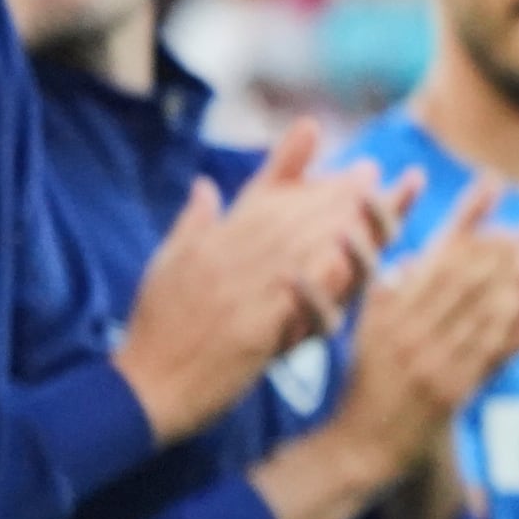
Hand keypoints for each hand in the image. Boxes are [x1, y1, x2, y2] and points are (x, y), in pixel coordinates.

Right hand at [114, 126, 417, 441]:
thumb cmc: (156, 330)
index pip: (255, 197)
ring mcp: (236, 295)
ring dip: (337, 223)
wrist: (144, 388)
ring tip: (374, 203)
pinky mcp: (249, 332)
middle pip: (286, 216)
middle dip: (331, 192)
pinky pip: (292, 299)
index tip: (316, 130)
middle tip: (370, 172)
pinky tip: (351, 259)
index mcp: (207, 245)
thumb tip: (205, 185)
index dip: (290, 164)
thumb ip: (193, 224)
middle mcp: (221, 262)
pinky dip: (321, 276)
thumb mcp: (167, 266)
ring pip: (295, 248)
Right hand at [328, 179, 518, 479]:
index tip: (491, 198)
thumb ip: (390, 285)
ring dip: (512, 276)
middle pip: (461, 277)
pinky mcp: (454, 387)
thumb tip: (417, 252)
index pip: (432, 258)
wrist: (366, 438)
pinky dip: (512, 317)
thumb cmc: (367, 374)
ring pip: (480, 306)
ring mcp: (432, 360)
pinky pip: (490, 345)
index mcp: (386, 311)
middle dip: (497, 248)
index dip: (465, 225)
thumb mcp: (368, 322)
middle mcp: (408, 331)